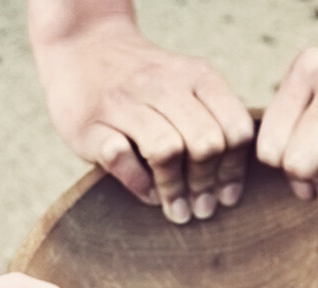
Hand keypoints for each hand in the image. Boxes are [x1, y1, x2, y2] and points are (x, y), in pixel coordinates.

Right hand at [31, 15, 252, 223]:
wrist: (82, 47)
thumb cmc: (145, 84)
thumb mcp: (187, 85)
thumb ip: (213, 120)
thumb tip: (231, 186)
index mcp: (197, 76)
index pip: (235, 129)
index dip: (234, 170)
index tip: (227, 196)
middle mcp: (163, 85)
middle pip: (205, 143)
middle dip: (206, 184)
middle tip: (201, 209)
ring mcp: (124, 102)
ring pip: (166, 151)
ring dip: (175, 189)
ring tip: (178, 210)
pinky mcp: (90, 123)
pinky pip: (121, 157)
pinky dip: (138, 182)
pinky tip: (147, 193)